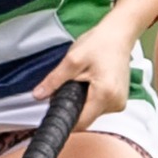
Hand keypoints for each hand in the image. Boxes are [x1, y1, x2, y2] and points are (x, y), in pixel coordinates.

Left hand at [31, 10, 139, 127]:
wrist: (118, 34)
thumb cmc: (100, 43)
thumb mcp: (72, 59)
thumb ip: (54, 80)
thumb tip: (38, 95)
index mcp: (105, 94)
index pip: (81, 122)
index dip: (65, 119)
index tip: (55, 110)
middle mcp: (116, 103)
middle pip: (86, 118)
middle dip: (73, 106)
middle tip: (69, 84)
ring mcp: (119, 102)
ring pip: (92, 113)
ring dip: (82, 101)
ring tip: (83, 80)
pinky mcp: (119, 100)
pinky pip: (99, 107)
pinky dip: (91, 98)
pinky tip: (91, 83)